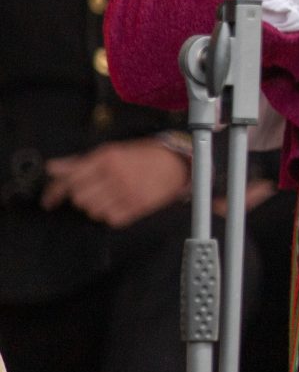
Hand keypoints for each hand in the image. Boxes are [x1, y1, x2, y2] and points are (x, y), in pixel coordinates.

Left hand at [43, 139, 186, 227]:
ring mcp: (127, 193)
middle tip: (91, 191)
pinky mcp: (137, 208)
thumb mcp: (111, 151)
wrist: (176, 164)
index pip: (70, 179)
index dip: (55, 191)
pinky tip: (119, 203)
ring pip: (93, 211)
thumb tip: (52, 168)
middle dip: (81, 196)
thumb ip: (80, 162)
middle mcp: (115, 175)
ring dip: (95, 206)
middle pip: (79, 198)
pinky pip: (110, 219)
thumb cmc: (142, 155)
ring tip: (107, 196)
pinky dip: (110, 214)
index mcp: (107, 158)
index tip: (48, 200)